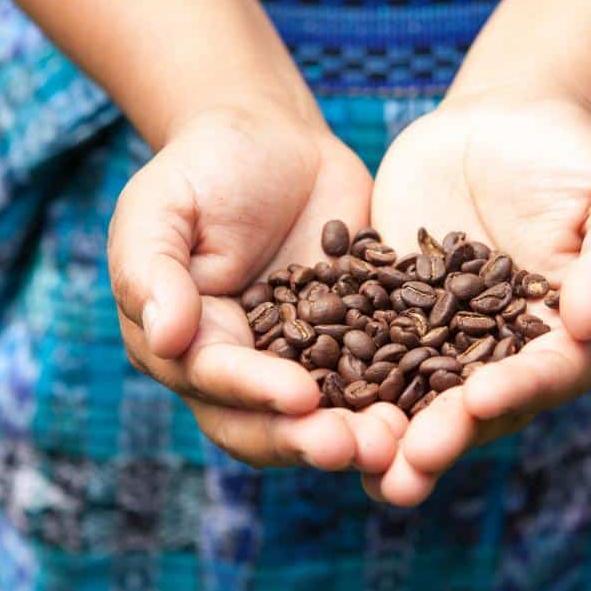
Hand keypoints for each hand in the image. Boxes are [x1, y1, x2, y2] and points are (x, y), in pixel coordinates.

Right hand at [108, 106, 406, 472]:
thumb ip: (151, 270)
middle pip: (271, 421)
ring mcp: (303, 360)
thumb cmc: (202, 168)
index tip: (301, 397)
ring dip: (361, 434)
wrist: (272, 141)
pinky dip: (405, 396)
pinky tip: (439, 403)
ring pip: (327, 414)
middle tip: (360, 448)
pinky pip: (380, 375)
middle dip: (312, 440)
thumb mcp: (161, 208)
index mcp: (190, 346)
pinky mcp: (356, 341)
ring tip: (401, 442)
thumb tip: (164, 338)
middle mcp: (246, 369)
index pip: (218, 381)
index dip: (257, 393)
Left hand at [365, 98, 590, 504]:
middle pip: (474, 407)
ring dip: (387, 434)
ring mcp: (443, 338)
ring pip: (415, 395)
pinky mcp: (393, 312)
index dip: (514, 392)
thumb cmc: (576, 159)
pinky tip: (307, 400)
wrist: (503, 125)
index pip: (544, 376)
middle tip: (405, 472)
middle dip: (440, 439)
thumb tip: (589, 317)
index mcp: (565, 340)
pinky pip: (366, 346)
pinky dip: (342, 375)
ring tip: (354, 465)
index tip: (478, 403)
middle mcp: (502, 355)